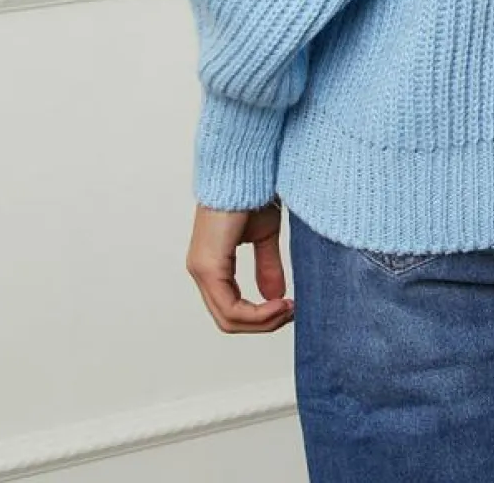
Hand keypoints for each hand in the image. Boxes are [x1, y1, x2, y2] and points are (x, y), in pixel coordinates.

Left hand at [186, 196, 295, 332]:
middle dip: (264, 324)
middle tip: (292, 313)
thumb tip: (274, 296)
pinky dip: (257, 313)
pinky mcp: (208, 267)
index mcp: (212, 264)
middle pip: (229, 320)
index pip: (231, 308)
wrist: (245, 168)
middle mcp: (201, 271)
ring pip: (229, 319)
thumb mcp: (264, 236)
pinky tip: (279, 303)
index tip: (290, 307)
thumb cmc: (252, 193)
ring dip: (263, 321)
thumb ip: (266, 266)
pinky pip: (231, 307)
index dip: (261, 316)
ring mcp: (202, 270)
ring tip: (289, 309)